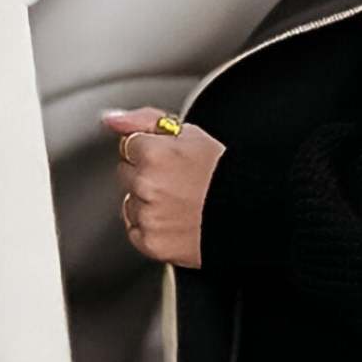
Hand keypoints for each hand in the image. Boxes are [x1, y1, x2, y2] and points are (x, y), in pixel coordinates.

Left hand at [101, 106, 225, 268]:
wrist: (250, 214)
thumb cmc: (226, 175)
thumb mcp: (189, 133)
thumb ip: (144, 121)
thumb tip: (111, 119)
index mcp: (153, 154)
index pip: (128, 146)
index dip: (151, 152)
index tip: (171, 160)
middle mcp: (146, 185)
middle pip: (126, 174)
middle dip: (145, 175)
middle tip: (179, 182)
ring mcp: (148, 216)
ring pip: (129, 204)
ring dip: (147, 203)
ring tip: (180, 204)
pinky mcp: (152, 243)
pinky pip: (136, 232)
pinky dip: (151, 228)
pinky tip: (175, 221)